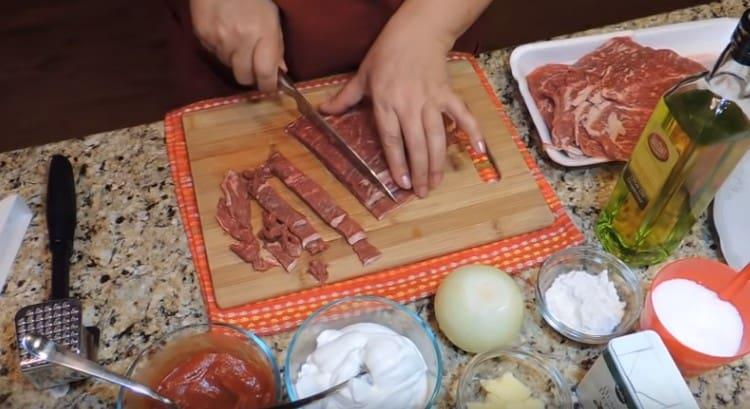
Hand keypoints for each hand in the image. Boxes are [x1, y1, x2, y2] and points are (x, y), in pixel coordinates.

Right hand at [190, 0, 284, 90]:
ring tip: (237, 39)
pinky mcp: (202, 35)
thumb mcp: (272, 15)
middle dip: (250, 76)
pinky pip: (213, 53)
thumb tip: (280, 71)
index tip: (270, 88)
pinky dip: (220, 48)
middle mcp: (240, 40)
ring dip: (235, 59)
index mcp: (262, 33)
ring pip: (228, 65)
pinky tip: (224, 31)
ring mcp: (218, 38)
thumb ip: (276, 45)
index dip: (268, 86)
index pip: (265, 73)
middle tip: (254, 67)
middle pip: (243, 77)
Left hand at [319, 18, 484, 197]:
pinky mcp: (447, 94)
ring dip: (438, 161)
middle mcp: (409, 104)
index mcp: (386, 103)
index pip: (392, 139)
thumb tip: (323, 111)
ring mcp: (430, 100)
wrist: (416, 32)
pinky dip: (473, 131)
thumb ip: (345, 98)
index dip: (397, 163)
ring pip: (436, 136)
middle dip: (420, 170)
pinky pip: (462, 115)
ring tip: (437, 182)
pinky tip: (479, 151)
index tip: (401, 183)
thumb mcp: (362, 75)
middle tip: (422, 192)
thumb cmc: (386, 53)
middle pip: (416, 143)